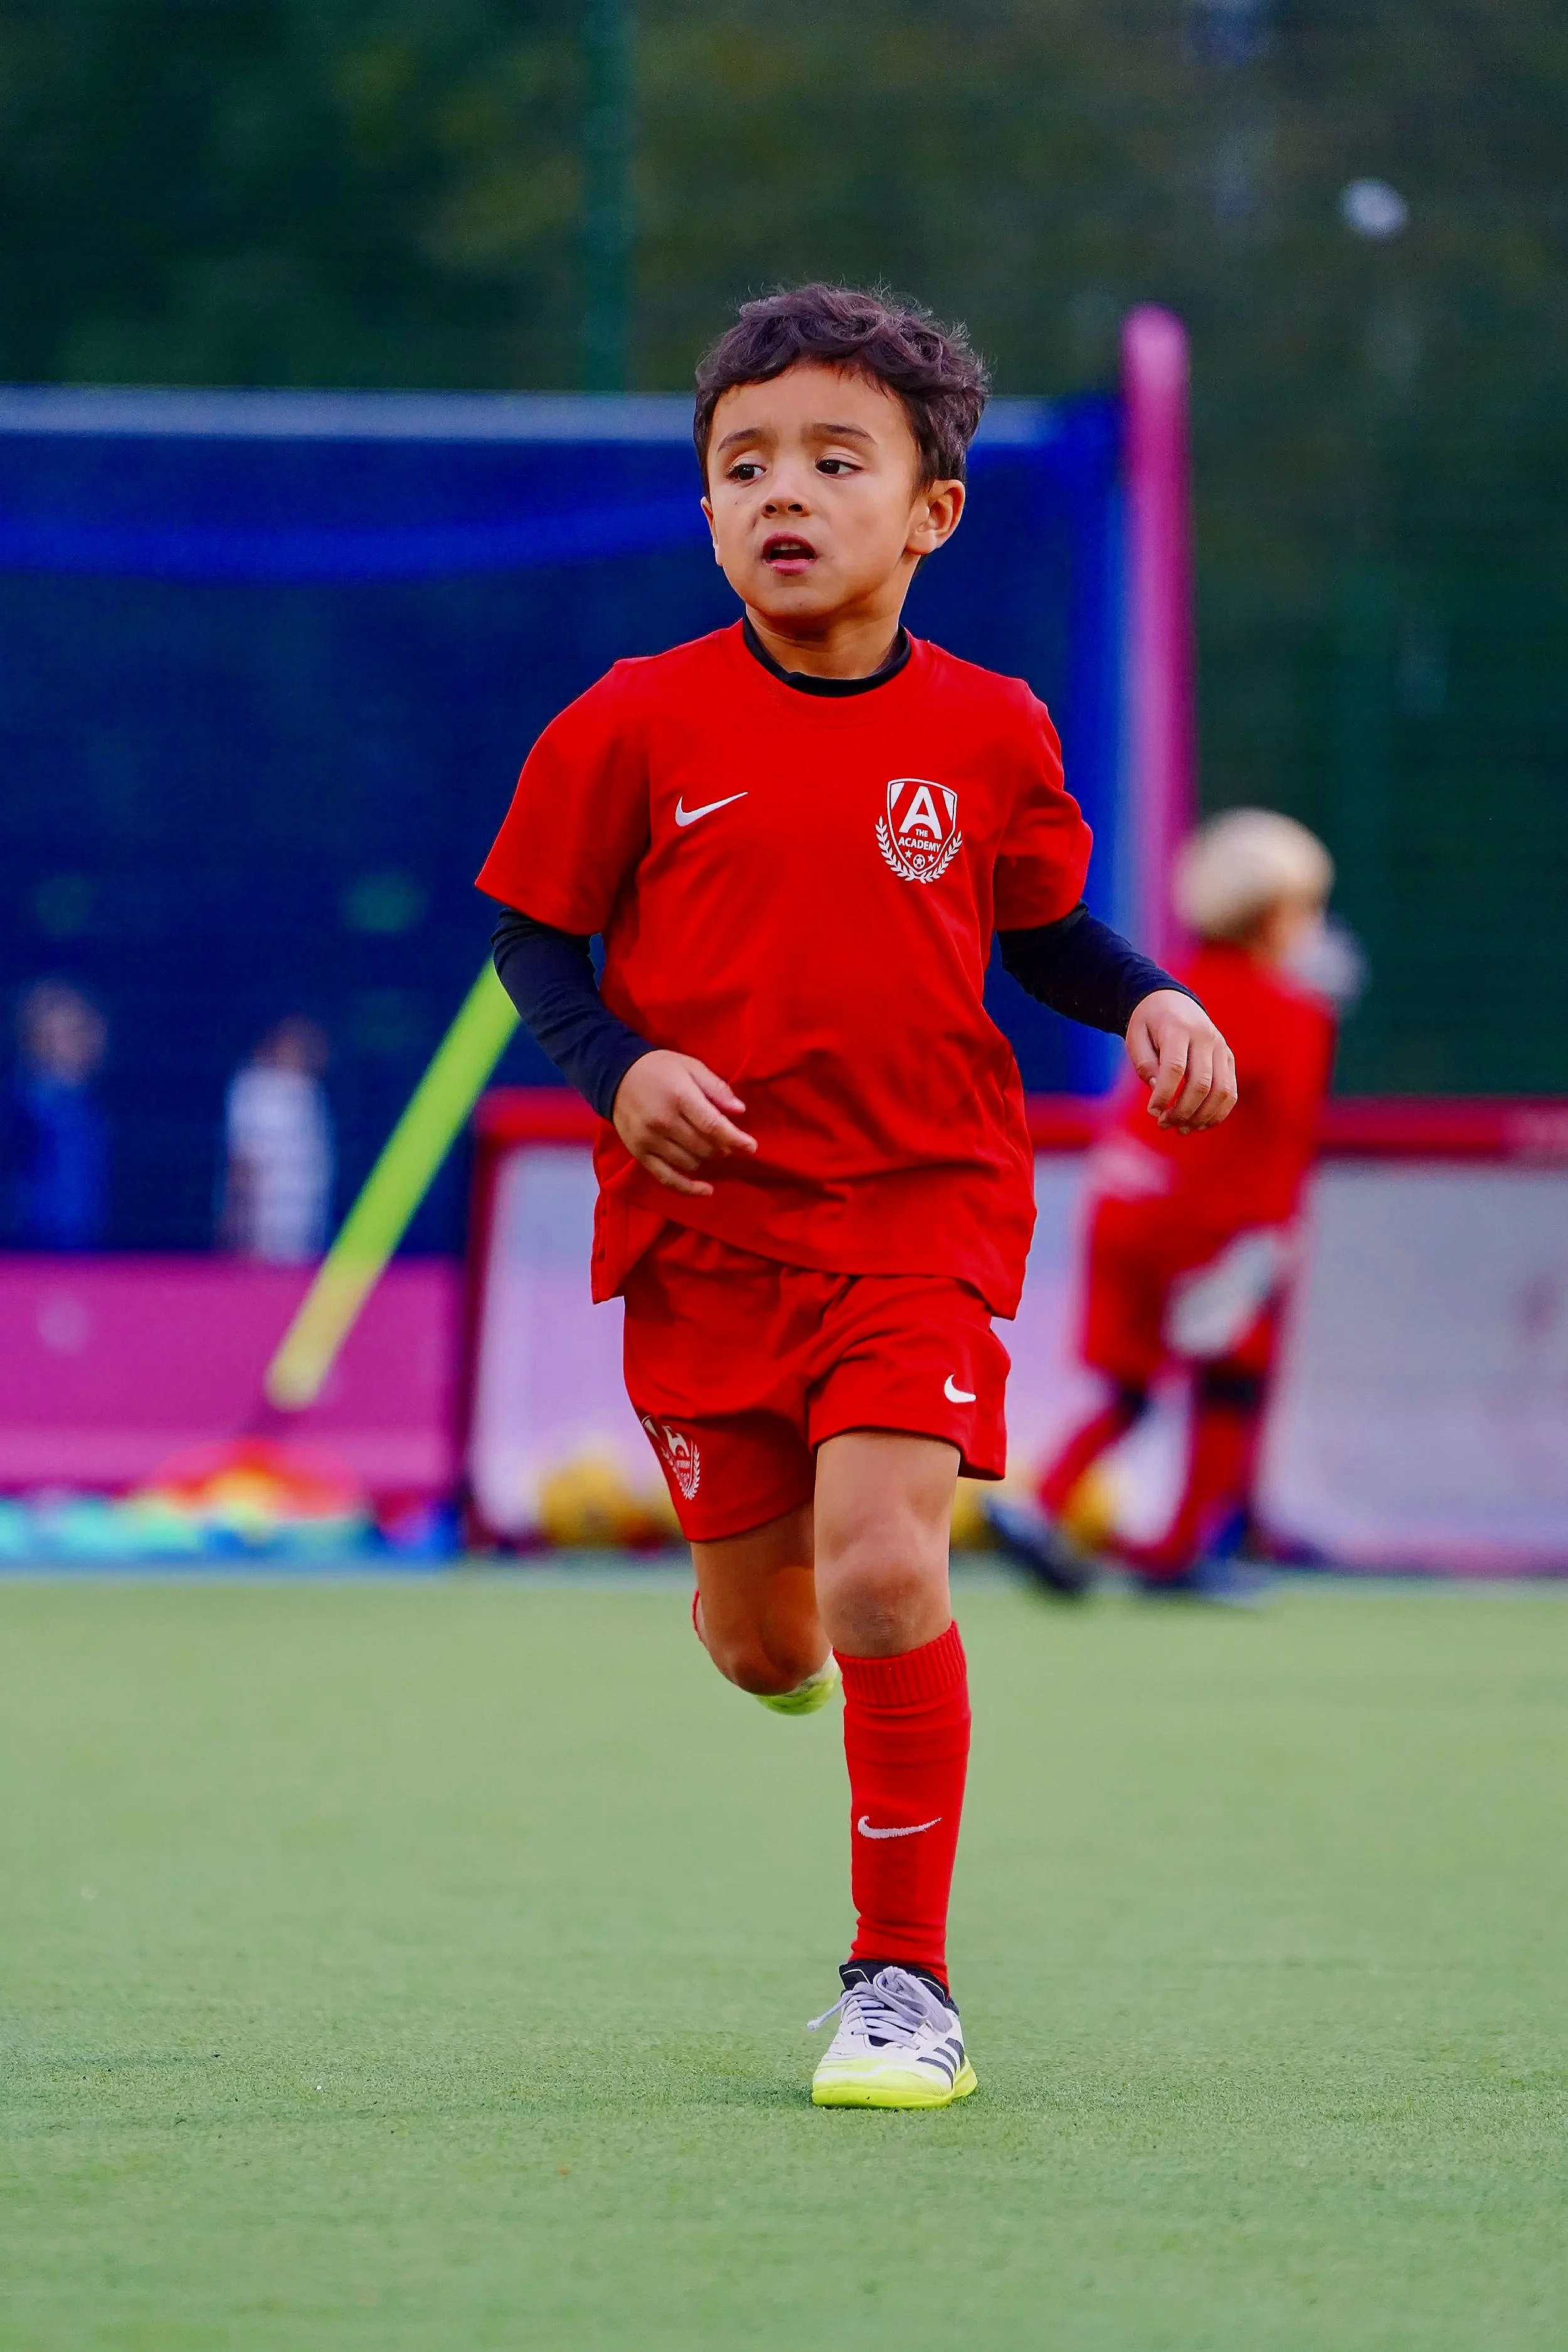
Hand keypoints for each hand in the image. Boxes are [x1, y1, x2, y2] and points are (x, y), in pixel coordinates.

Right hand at [612, 1050, 756, 1196]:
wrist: (616, 1076)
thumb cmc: (659, 1069)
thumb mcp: (691, 1067)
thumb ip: (716, 1088)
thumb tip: (740, 1110)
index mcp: (679, 1097)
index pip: (712, 1125)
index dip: (735, 1139)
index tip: (751, 1147)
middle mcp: (663, 1122)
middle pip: (704, 1147)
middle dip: (723, 1147)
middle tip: (727, 1140)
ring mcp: (649, 1140)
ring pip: (690, 1163)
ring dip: (707, 1159)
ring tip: (709, 1147)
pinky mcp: (640, 1154)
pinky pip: (667, 1178)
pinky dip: (688, 1188)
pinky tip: (706, 1190)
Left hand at [1125, 990, 1237, 1133]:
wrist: (1172, 1000)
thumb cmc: (1149, 1023)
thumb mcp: (1135, 1037)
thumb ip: (1145, 1064)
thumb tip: (1159, 1091)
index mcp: (1178, 1029)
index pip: (1176, 1067)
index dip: (1165, 1095)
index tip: (1152, 1112)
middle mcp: (1205, 1037)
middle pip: (1201, 1083)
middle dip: (1182, 1111)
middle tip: (1163, 1124)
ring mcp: (1221, 1048)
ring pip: (1221, 1091)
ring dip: (1201, 1117)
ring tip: (1181, 1129)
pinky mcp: (1228, 1058)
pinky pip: (1230, 1092)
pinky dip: (1217, 1113)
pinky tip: (1199, 1124)